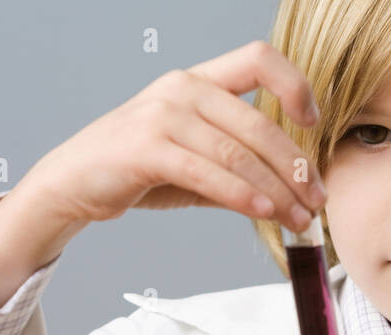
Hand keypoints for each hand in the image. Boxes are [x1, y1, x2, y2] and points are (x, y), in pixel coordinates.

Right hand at [23, 40, 327, 234]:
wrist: (74, 183)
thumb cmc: (138, 170)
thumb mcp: (196, 164)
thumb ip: (238, 169)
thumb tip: (291, 194)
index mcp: (199, 80)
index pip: (259, 58)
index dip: (295, 84)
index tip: (313, 123)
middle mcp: (182, 88)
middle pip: (258, 122)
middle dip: (295, 168)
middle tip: (316, 201)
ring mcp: (162, 114)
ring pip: (238, 153)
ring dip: (275, 191)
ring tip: (298, 219)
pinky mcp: (147, 148)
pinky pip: (208, 171)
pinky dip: (241, 194)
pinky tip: (263, 213)